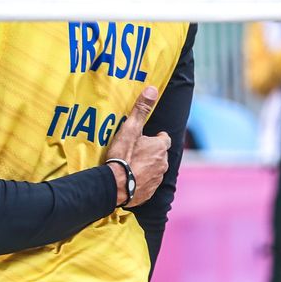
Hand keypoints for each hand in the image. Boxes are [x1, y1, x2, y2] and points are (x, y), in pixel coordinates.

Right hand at [106, 86, 171, 207]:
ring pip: (155, 169)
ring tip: (131, 164)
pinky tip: (130, 178)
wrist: (116, 185)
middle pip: (160, 154)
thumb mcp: (130, 129)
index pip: (164, 138)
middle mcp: (163, 163)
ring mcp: (157, 179)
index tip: (145, 137)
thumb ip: (141, 109)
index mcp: (159, 147)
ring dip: (147, 166)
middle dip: (151, 152)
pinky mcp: (150, 192)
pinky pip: (149, 183)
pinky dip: (142, 180)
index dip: (155, 137)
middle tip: (135, 150)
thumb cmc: (123, 155)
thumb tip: (153, 89)